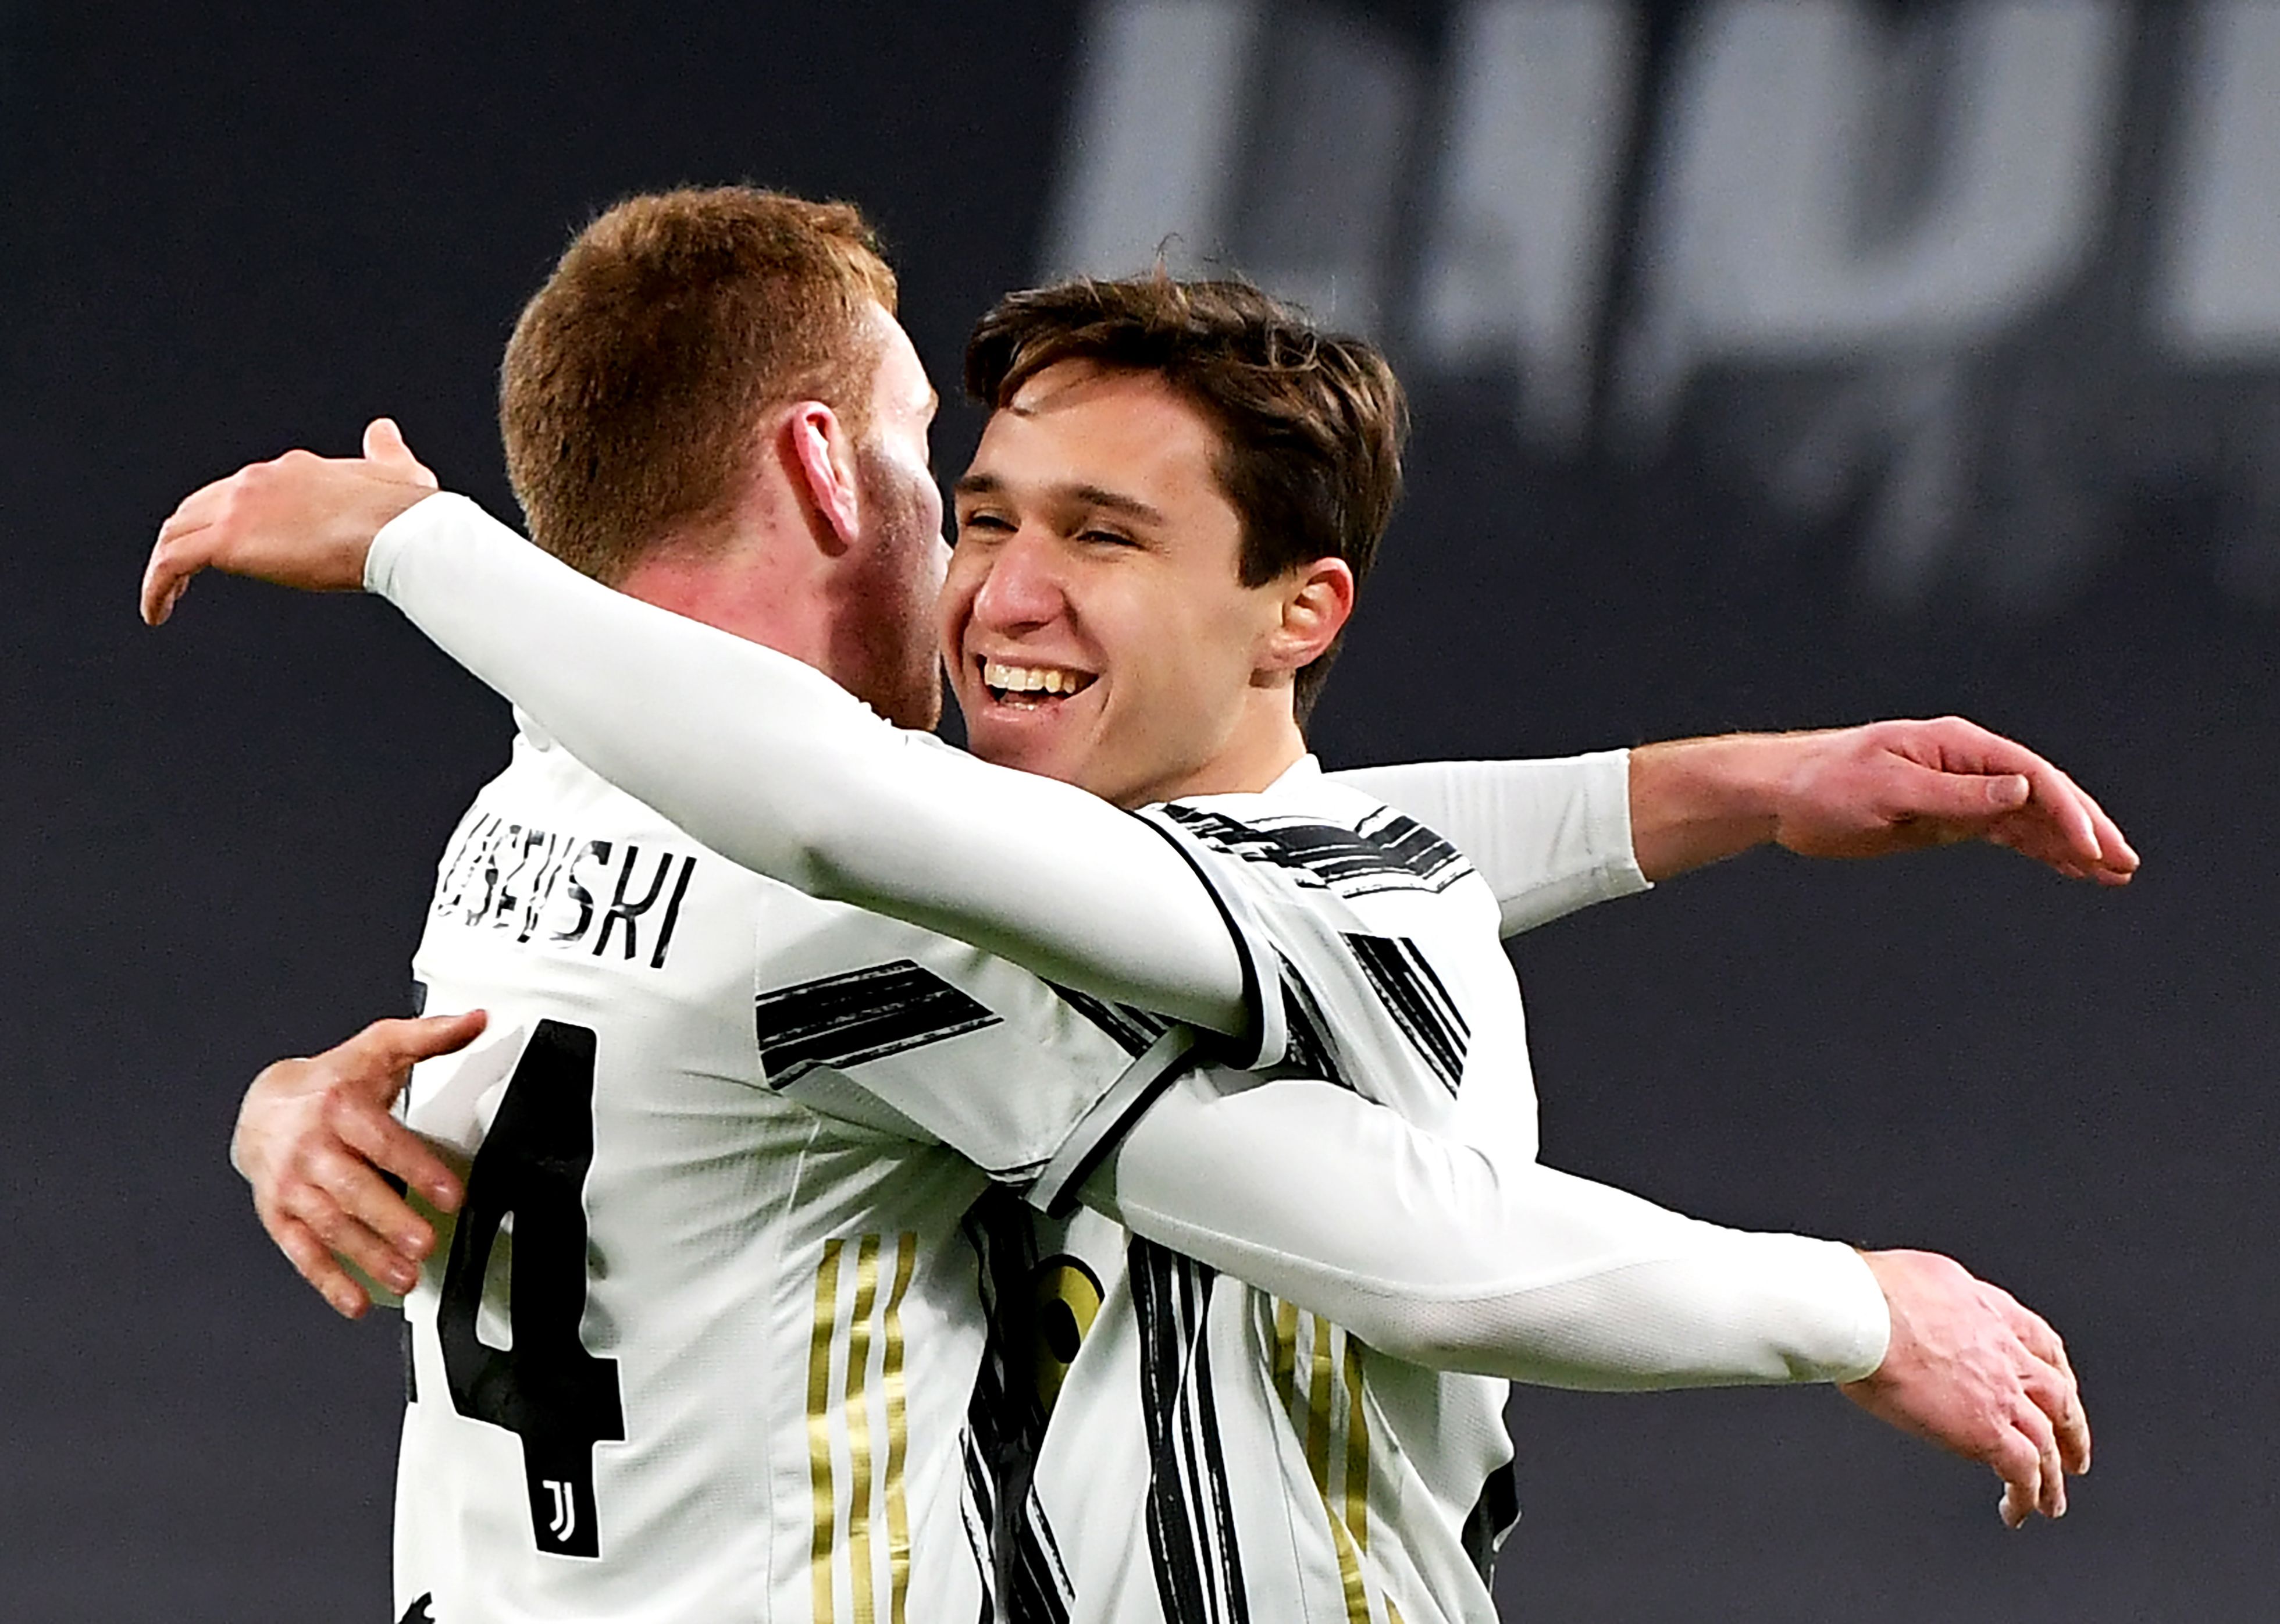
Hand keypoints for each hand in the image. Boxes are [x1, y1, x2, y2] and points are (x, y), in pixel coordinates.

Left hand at [141, 417, 438, 625]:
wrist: (395, 530)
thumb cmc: (405, 513)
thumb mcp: (398, 471)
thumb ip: (385, 452)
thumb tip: (383, 431)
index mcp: (291, 469)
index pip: (240, 490)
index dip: (227, 518)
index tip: (231, 548)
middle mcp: (255, 481)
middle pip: (196, 507)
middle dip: (186, 536)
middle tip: (182, 571)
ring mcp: (237, 509)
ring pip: (176, 532)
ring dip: (165, 564)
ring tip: (164, 596)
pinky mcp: (228, 542)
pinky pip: (171, 563)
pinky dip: (155, 587)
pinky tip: (155, 613)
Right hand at [234, 1008, 484, 1318]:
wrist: (261, 1104)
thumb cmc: (331, 1081)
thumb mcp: (377, 1048)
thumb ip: (428, 1036)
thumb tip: (475, 1019)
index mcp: (338, 1107)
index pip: (383, 1142)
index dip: (419, 1170)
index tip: (452, 1196)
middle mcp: (309, 1147)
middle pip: (352, 1190)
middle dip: (389, 1221)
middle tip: (424, 1245)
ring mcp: (290, 1184)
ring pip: (329, 1225)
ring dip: (367, 1256)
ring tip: (405, 1277)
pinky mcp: (277, 1213)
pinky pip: (300, 1251)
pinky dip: (327, 1280)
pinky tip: (355, 1302)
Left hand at [1629, 718, 2137, 884]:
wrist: (1780, 795)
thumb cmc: (1824, 786)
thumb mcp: (1887, 791)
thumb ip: (1956, 794)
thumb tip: (2023, 790)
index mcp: (1955, 746)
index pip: (2029, 774)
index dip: (2067, 810)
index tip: (2091, 847)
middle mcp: (1966, 764)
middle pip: (2042, 793)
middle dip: (2085, 827)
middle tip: (2123, 863)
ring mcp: (1959, 791)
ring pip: (2030, 817)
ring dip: (2070, 844)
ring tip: (2112, 874)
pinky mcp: (1946, 817)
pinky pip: (2004, 831)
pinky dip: (2038, 849)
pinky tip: (2068, 869)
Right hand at [1841, 1248, 2089, 1527]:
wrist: (1864, 1313)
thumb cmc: (1871, 1293)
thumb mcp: (1922, 1278)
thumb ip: (1940, 1300)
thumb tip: (1922, 1308)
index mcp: (1991, 1311)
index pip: (2043, 1344)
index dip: (2057, 1372)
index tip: (2062, 1388)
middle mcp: (2006, 1351)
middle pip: (2058, 1397)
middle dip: (2071, 1430)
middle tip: (2074, 1454)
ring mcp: (2002, 1392)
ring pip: (2047, 1441)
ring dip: (2053, 1475)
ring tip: (2051, 1501)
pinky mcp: (1987, 1430)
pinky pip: (2022, 1471)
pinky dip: (2026, 1495)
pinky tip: (2017, 1511)